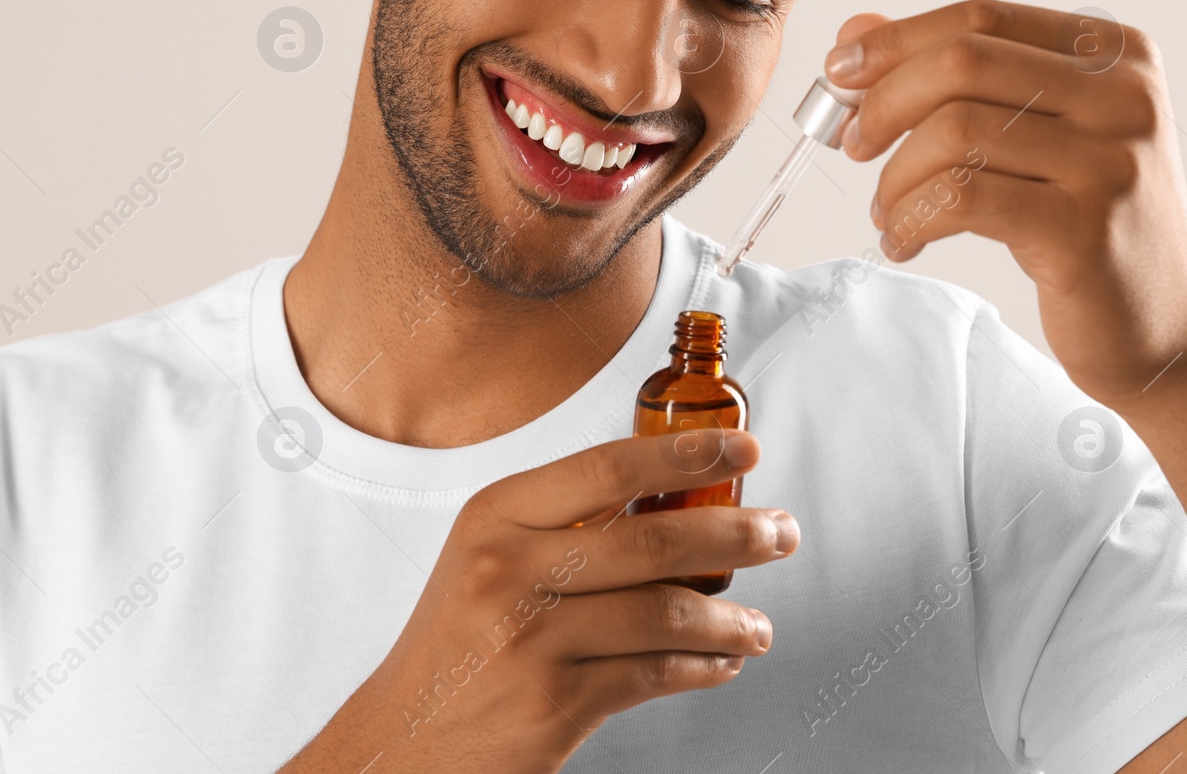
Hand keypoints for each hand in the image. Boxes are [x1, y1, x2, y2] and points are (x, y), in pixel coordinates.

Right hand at [278, 428, 797, 773]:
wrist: (405, 736)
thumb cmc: (458, 641)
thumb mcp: (488, 556)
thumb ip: (563, 524)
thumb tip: (672, 493)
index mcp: (495, 517)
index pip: (607, 467)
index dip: (686, 453)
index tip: (742, 450)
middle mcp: (509, 569)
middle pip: (652, 538)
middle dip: (736, 534)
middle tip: (782, 533)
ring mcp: (532, 638)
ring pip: (666, 612)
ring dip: (730, 618)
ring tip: (757, 624)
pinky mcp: (554, 703)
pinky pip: (656, 674)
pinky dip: (703, 667)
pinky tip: (721, 662)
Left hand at [823, 0, 1186, 410]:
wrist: (1160, 318)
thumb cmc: (1081, 218)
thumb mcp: (1029, 132)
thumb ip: (951, 75)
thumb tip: (856, 30)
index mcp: (1113, 53)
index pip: (980, 18)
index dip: (896, 40)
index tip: (841, 73)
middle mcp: (1122, 96)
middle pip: (962, 63)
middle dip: (884, 102)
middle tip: (856, 146)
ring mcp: (1110, 162)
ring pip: (954, 132)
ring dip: (895, 177)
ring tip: (890, 212)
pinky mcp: (1083, 230)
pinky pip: (961, 199)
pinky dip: (911, 218)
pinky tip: (905, 240)